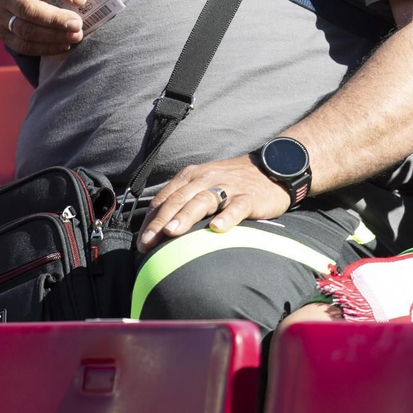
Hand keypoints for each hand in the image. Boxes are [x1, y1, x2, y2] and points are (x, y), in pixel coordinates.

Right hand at [0, 0, 86, 55]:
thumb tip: (83, 1)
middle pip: (28, 9)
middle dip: (56, 19)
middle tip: (78, 24)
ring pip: (25, 29)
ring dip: (53, 36)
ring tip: (75, 36)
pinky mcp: (2, 33)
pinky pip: (22, 46)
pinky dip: (45, 48)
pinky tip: (64, 46)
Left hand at [138, 154, 291, 250]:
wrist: (271, 169)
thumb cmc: (233, 182)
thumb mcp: (204, 184)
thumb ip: (184, 201)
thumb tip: (159, 230)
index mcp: (191, 176)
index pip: (165, 198)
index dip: (151, 220)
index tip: (140, 242)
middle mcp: (206, 179)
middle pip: (179, 200)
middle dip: (160, 222)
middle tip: (147, 244)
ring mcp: (228, 187)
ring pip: (202, 201)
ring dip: (185, 217)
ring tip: (172, 233)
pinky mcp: (249, 197)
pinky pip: (236, 207)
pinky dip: (226, 217)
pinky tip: (217, 229)